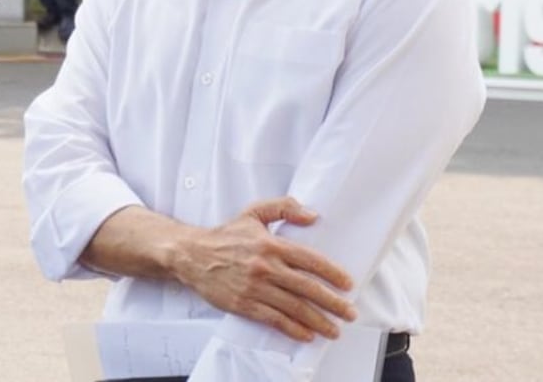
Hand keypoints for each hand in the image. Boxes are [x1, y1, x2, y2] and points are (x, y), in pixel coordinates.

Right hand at [174, 197, 356, 341]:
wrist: (194, 255)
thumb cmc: (226, 235)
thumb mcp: (254, 212)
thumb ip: (284, 208)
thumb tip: (312, 215)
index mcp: (271, 244)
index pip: (309, 260)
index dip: (331, 273)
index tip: (347, 284)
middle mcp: (266, 267)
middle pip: (306, 288)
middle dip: (332, 302)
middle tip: (349, 312)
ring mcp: (256, 288)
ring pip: (294, 308)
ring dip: (317, 320)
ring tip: (334, 329)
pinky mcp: (245, 305)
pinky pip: (274, 319)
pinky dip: (293, 329)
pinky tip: (307, 333)